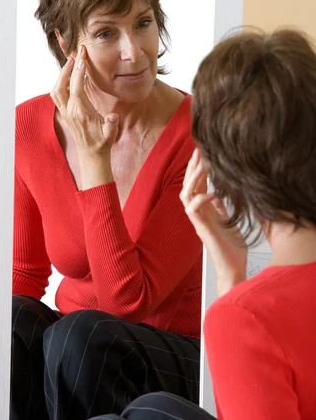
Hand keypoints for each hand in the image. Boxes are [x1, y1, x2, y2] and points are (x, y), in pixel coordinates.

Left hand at [51, 45, 118, 155]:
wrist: (91, 154)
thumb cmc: (102, 142)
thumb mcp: (110, 134)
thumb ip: (111, 124)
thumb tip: (113, 117)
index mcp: (81, 113)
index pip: (76, 88)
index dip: (78, 72)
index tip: (82, 57)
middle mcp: (70, 111)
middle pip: (61, 86)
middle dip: (67, 69)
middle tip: (75, 54)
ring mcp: (65, 112)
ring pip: (56, 90)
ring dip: (62, 75)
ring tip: (71, 62)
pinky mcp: (65, 112)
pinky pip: (57, 95)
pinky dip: (60, 82)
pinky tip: (69, 76)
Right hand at [180, 149, 247, 296]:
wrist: (233, 269)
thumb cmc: (232, 250)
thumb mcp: (229, 222)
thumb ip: (222, 209)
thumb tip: (221, 196)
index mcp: (205, 210)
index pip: (198, 184)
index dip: (199, 168)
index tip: (203, 152)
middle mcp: (198, 214)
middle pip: (188, 185)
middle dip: (193, 167)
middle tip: (198, 150)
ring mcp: (198, 221)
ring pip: (186, 195)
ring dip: (193, 179)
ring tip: (202, 165)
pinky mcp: (201, 230)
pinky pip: (193, 210)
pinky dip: (201, 199)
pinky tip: (211, 193)